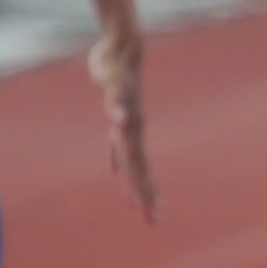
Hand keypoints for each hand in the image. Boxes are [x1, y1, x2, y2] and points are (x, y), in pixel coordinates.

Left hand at [92, 34, 155, 220]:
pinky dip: (117, 159)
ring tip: (136, 203)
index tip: (149, 211)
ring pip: (131, 160)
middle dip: (145, 196)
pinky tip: (116, 170)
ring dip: (135, 182)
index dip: (142, 189)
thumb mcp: (113, 82)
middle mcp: (132, 129)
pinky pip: (118, 144)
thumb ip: (117, 102)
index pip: (138, 166)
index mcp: (132, 129)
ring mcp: (127, 123)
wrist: (121, 46)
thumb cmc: (115, 63)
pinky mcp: (118, 114)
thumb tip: (121, 118)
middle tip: (153, 221)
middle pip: (139, 169)